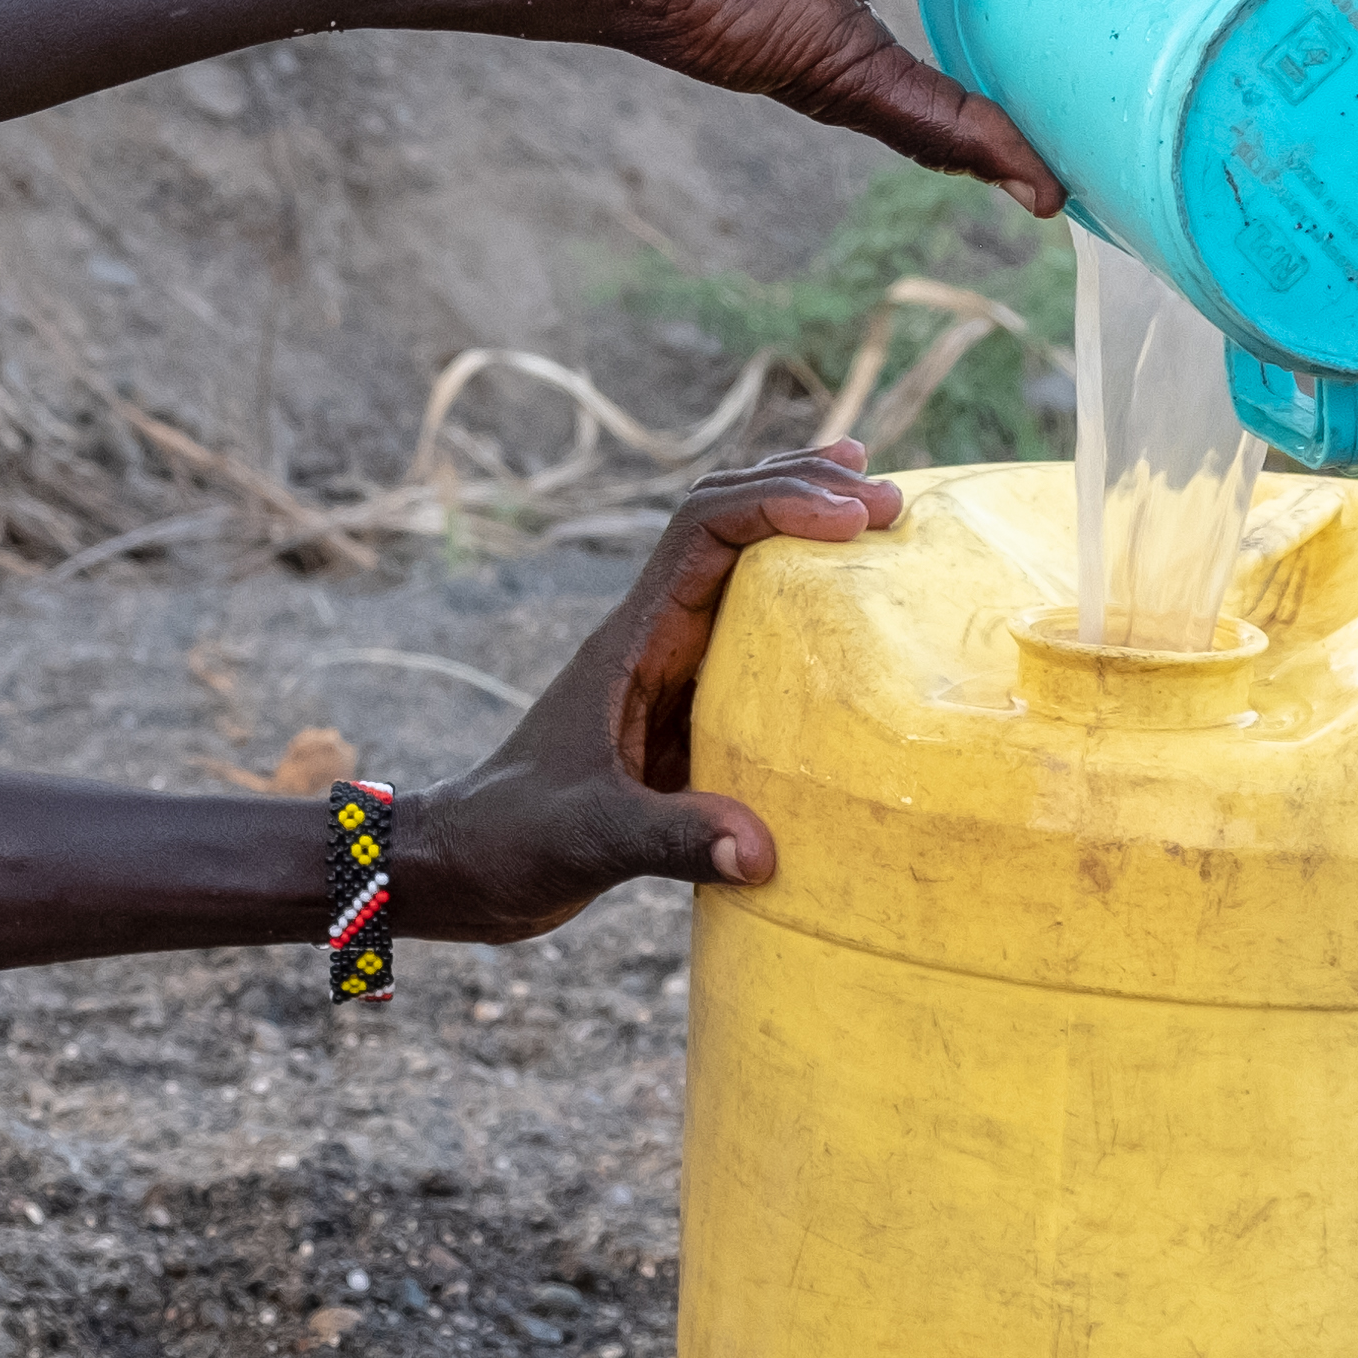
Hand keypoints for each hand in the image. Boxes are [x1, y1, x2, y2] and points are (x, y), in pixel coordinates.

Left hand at [387, 442, 903, 943]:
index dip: (776, 504)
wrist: (466, 866)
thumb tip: (764, 850)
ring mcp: (669, 667)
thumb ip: (668, 840)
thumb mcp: (589, 839)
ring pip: (740, 565)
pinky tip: (844, 606)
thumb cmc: (510, 841)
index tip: (851, 519)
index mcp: (631, 640)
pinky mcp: (682, 707)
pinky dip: (800, 599)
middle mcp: (653, 636)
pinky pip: (750, 630)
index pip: (703, 531)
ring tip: (881, 506)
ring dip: (803, 525)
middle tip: (892, 500)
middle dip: (805, 492)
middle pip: (727, 521)